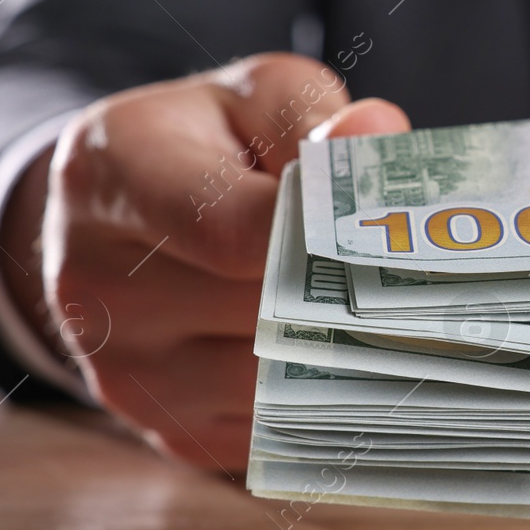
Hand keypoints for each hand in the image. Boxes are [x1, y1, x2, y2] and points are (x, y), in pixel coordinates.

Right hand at [0, 53, 409, 471]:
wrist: (128, 217)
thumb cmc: (211, 144)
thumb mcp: (256, 98)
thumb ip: (315, 118)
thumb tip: (373, 133)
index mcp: (111, 173)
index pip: (226, 226)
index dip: (322, 234)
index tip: (397, 231)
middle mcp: (92, 281)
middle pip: (261, 311)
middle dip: (352, 293)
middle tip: (437, 280)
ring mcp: (124, 371)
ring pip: (278, 383)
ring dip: (351, 354)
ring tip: (407, 314)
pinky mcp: (170, 430)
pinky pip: (279, 431)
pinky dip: (333, 398)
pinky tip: (370, 359)